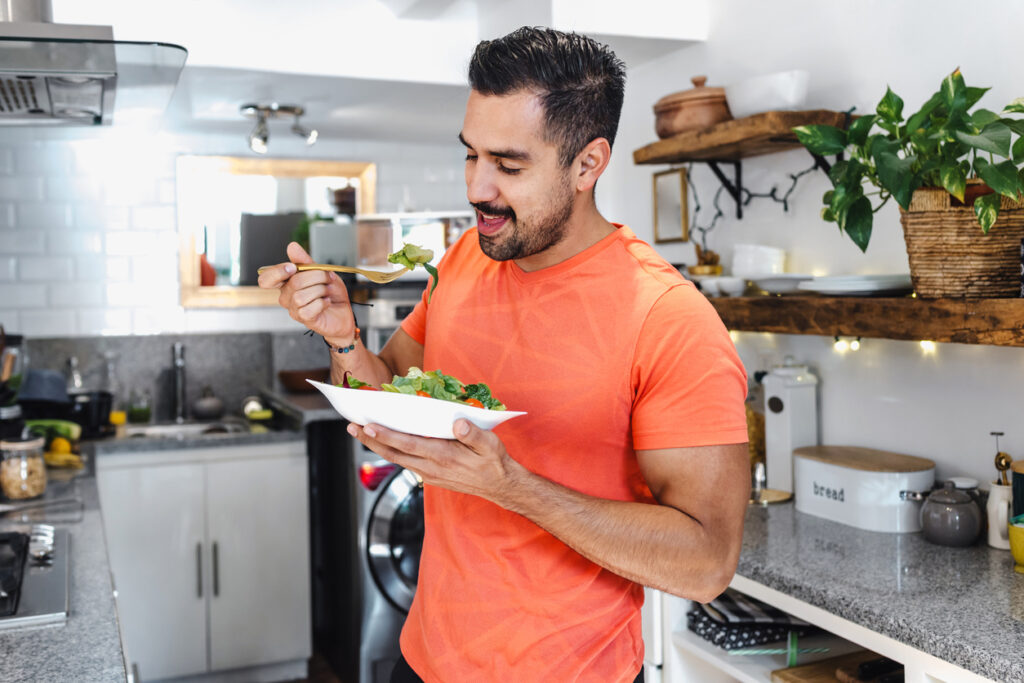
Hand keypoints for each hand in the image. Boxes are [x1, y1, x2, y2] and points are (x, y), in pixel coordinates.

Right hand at [257, 242, 356, 343]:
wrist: (344, 310)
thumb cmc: (330, 291)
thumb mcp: (320, 271)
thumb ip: (305, 261)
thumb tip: (291, 246)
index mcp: (286, 282)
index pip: (266, 279)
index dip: (276, 272)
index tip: (293, 267)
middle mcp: (286, 296)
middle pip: (294, 282)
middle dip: (317, 276)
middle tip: (328, 279)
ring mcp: (293, 309)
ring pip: (301, 296)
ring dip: (321, 290)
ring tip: (327, 292)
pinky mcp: (303, 319)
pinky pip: (308, 310)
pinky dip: (322, 303)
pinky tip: (327, 302)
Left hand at [347, 419, 522, 502]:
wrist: (499, 485)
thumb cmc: (494, 461)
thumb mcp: (490, 444)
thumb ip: (473, 433)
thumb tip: (458, 423)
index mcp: (443, 456)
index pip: (408, 445)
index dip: (387, 435)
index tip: (369, 425)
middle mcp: (431, 467)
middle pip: (394, 453)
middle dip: (371, 440)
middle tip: (351, 426)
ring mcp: (428, 473)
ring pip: (396, 458)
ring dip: (376, 445)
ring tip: (360, 431)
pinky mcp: (429, 475)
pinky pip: (405, 461)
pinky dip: (390, 450)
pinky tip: (383, 441)